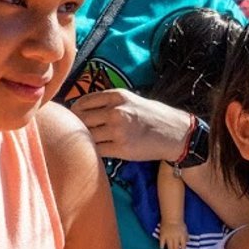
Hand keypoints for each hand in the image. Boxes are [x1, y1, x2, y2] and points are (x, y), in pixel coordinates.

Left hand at [70, 89, 191, 161]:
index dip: (74, 112)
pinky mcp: (121, 149)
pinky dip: (92, 152)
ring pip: (87, 136)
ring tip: (84, 143)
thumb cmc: (153, 116)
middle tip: (75, 133)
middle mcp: (116, 112)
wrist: (176, 133)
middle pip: (81, 119)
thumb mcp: (131, 99)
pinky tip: (94, 152)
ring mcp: (118, 131)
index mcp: (117, 96)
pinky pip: (96, 150)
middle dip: (75, 127)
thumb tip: (80, 109)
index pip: (83, 102)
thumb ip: (108, 102)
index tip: (73, 118)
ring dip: (83, 141)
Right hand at [158, 221, 187, 248]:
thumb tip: (188, 241)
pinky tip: (162, 248)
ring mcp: (169, 237)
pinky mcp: (163, 235)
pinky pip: (162, 243)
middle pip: (176, 247)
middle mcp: (175, 237)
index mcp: (182, 236)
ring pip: (169, 247)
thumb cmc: (179, 223)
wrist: (171, 217)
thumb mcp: (185, 229)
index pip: (183, 245)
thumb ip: (186, 236)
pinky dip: (162, 246)